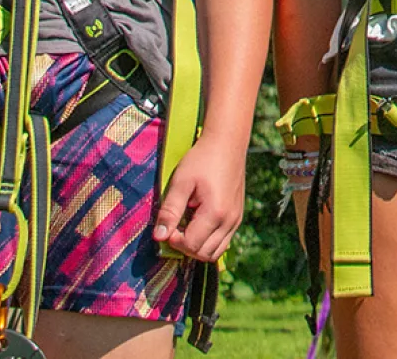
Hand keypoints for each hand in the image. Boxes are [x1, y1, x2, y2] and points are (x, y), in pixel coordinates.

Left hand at [153, 131, 246, 260]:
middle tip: (175, 226)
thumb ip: (170, 210)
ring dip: (197, 246)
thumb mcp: (181, 181)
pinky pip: (223, 242)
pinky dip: (209, 241)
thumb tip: (158, 237)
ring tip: (187, 225)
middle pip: (203, 254)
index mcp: (215, 213)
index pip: (191, 245)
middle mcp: (229, 221)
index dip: (174, 240)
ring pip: (215, 252)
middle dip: (185, 246)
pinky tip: (198, 223)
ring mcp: (236, 220)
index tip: (167, 224)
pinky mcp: (237, 217)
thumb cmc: (202, 159)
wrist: (227, 143)